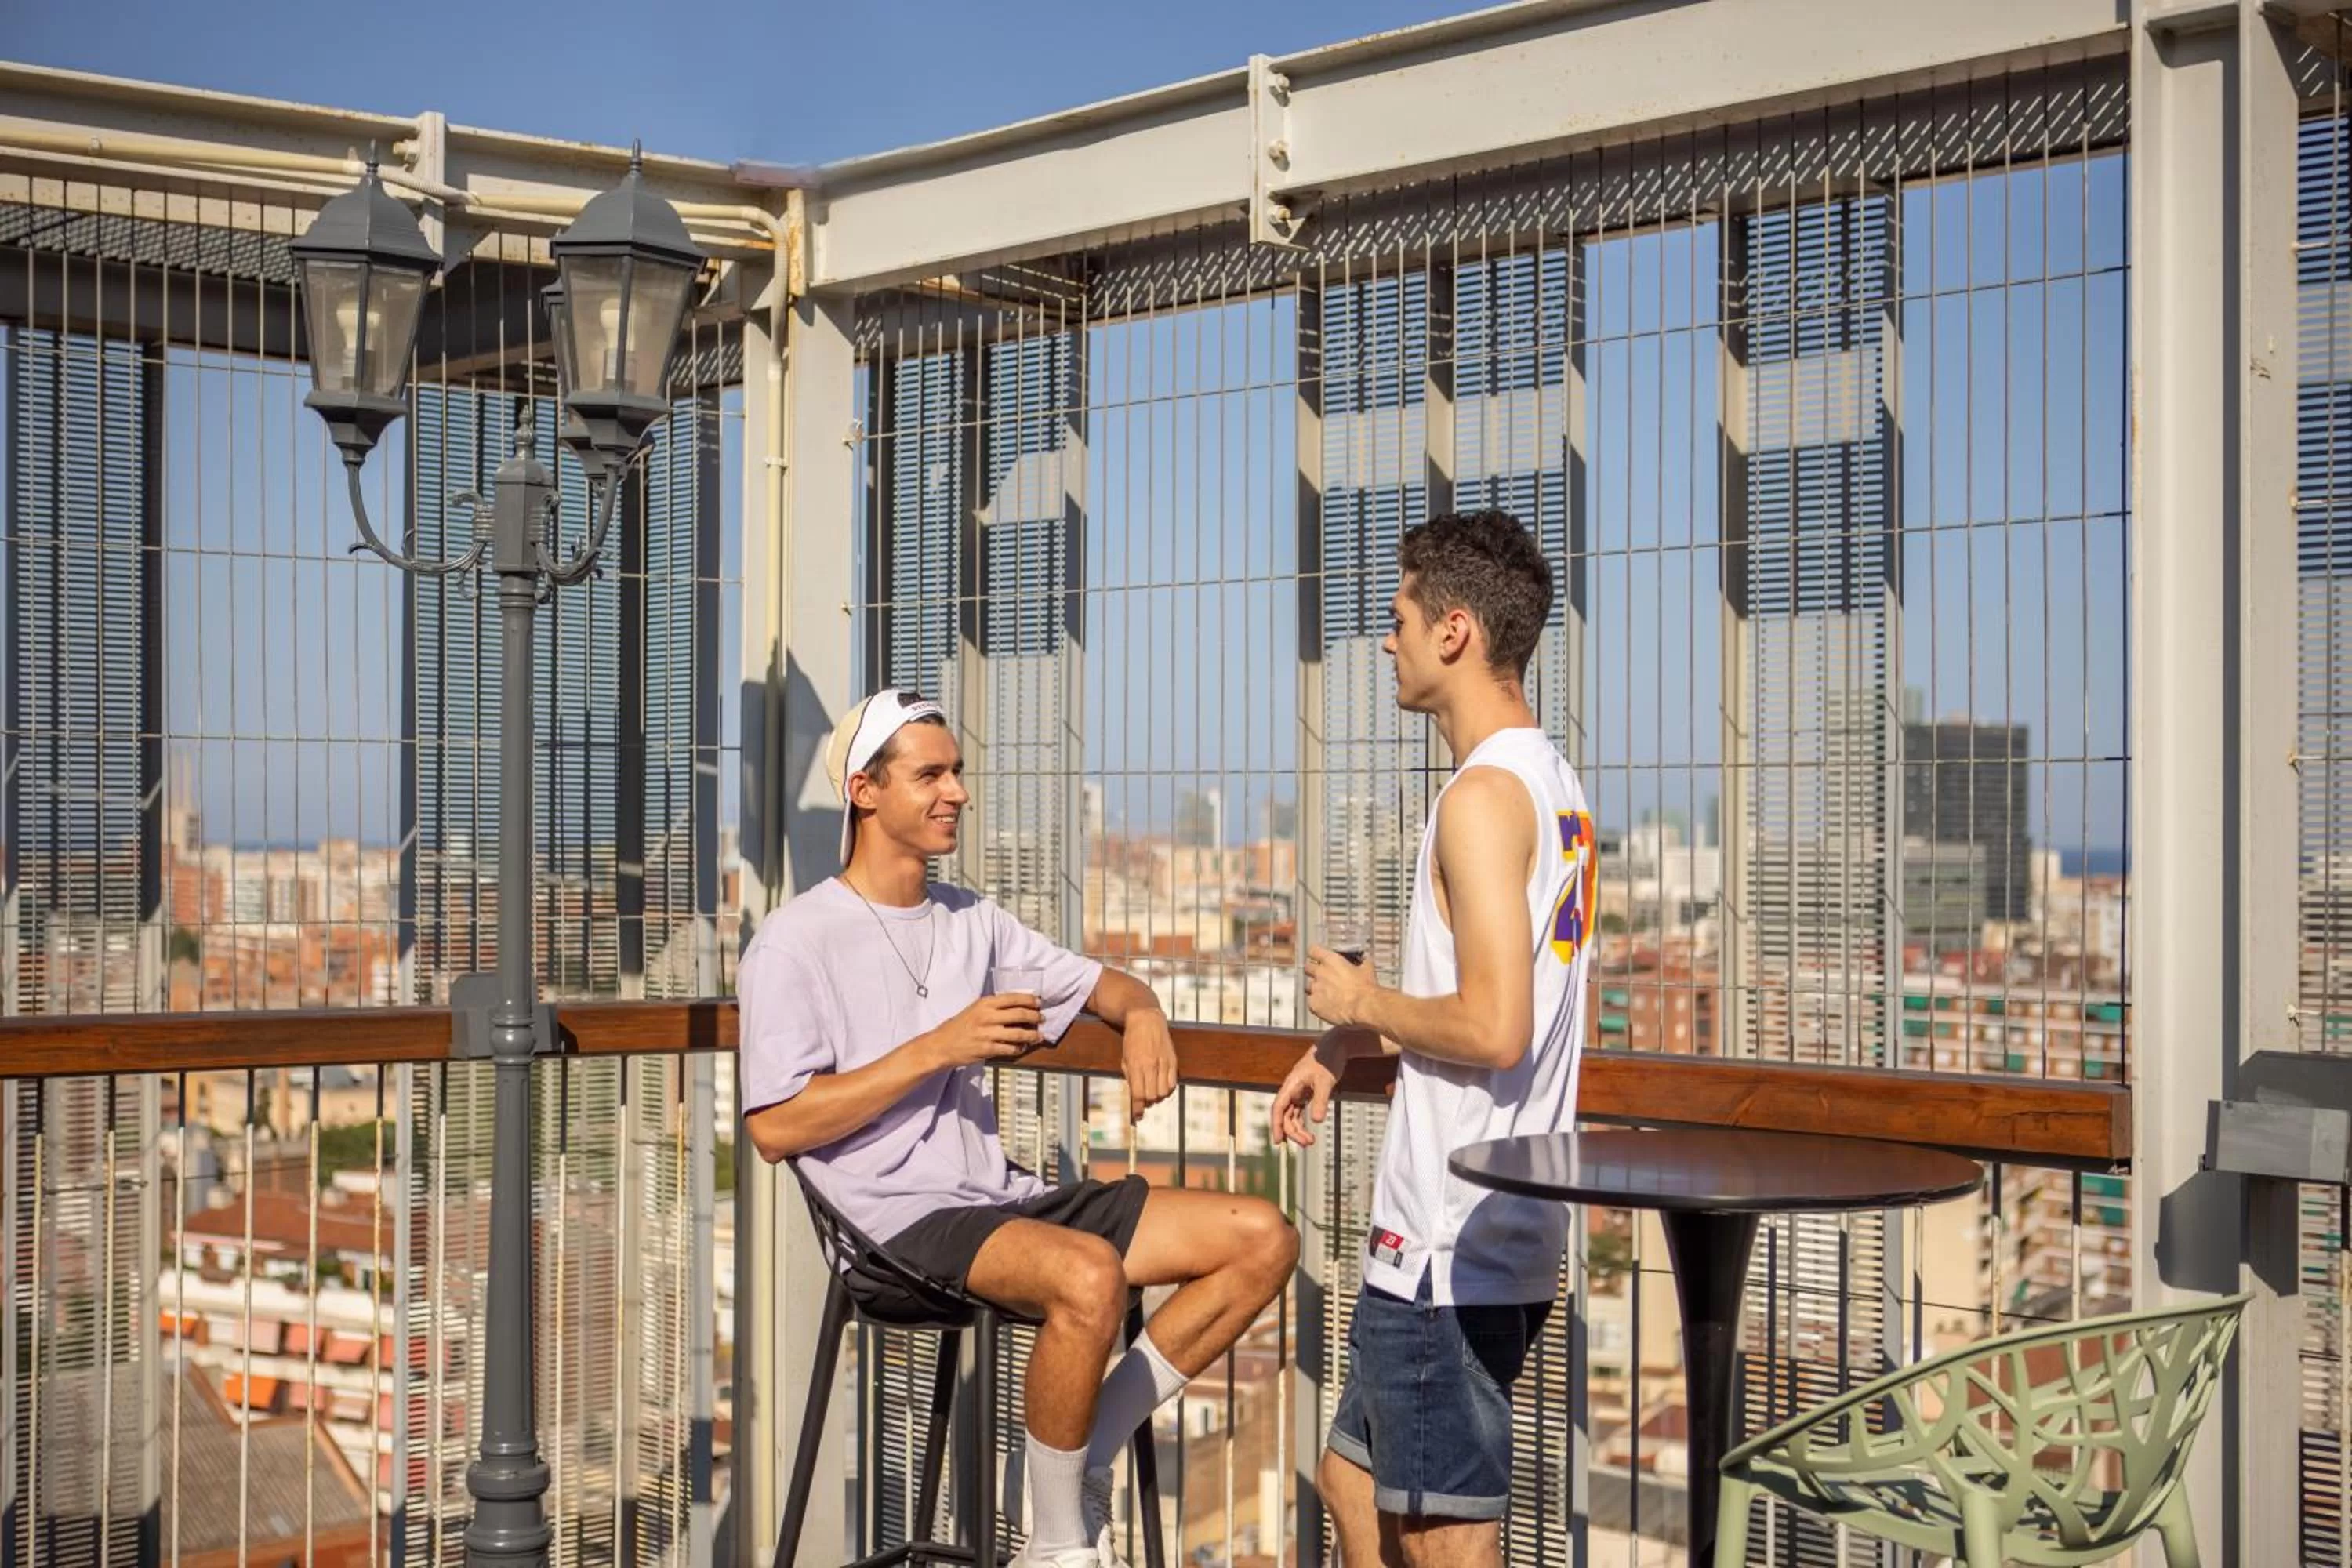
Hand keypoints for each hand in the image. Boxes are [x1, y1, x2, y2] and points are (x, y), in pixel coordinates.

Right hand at [924, 993, 1042, 1069]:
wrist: (942, 1045)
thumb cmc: (959, 1026)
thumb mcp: (975, 1009)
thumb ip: (993, 1007)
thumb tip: (1017, 1006)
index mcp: (985, 1003)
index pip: (1013, 998)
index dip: (1029, 1000)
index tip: (1039, 1002)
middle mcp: (987, 1016)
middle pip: (1020, 1014)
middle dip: (1035, 1017)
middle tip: (1041, 1019)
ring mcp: (987, 1033)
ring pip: (1018, 1033)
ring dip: (1032, 1035)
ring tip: (1039, 1036)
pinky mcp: (987, 1049)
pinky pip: (1010, 1048)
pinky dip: (1019, 1048)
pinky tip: (1023, 1047)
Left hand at [1119, 1008, 1177, 1121]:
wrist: (1146, 1019)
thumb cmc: (1132, 1040)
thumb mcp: (1125, 1059)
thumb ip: (1130, 1078)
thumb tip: (1135, 1097)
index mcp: (1136, 1065)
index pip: (1138, 1095)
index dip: (1137, 1109)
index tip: (1136, 1116)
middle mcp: (1151, 1065)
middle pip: (1152, 1096)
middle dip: (1147, 1103)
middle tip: (1144, 1101)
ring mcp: (1163, 1063)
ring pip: (1163, 1092)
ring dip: (1157, 1097)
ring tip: (1153, 1093)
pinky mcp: (1173, 1060)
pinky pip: (1173, 1083)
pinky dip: (1167, 1089)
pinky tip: (1162, 1086)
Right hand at [1272, 1029, 1362, 1146]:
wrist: (1336, 1046)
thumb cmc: (1328, 1058)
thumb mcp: (1325, 1081)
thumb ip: (1320, 1101)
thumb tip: (1317, 1120)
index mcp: (1291, 1084)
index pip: (1278, 1108)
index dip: (1277, 1125)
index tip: (1278, 1140)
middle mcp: (1292, 1089)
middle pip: (1286, 1115)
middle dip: (1294, 1131)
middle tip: (1307, 1143)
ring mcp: (1298, 1091)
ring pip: (1292, 1115)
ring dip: (1299, 1129)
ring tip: (1310, 1141)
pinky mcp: (1306, 1093)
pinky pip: (1299, 1111)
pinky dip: (1303, 1122)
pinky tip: (1309, 1130)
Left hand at [1304, 945, 1375, 1028]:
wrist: (1363, 1007)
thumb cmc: (1365, 987)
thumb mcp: (1367, 970)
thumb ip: (1363, 963)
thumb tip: (1367, 961)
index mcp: (1331, 960)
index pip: (1313, 950)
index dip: (1315, 953)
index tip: (1317, 956)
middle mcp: (1319, 973)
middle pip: (1307, 967)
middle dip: (1312, 970)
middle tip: (1321, 976)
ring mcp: (1315, 989)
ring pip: (1307, 986)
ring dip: (1314, 988)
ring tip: (1325, 993)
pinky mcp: (1314, 1004)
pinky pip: (1310, 1002)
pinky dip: (1316, 1003)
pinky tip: (1325, 1005)